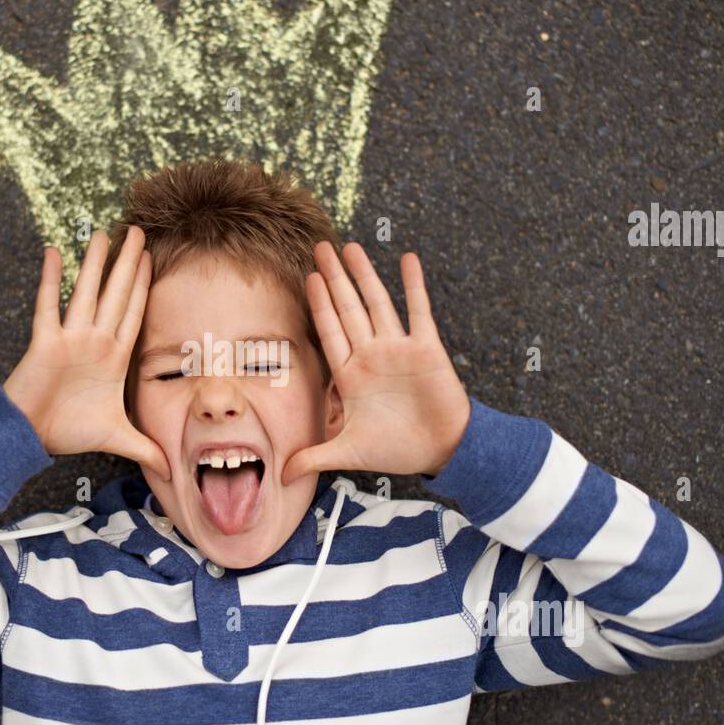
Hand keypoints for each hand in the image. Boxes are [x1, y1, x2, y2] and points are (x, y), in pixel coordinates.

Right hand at [3, 226, 170, 480]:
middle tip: (136, 230)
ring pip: (86, 292)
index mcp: (112, 357)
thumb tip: (171, 470)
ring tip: (103, 233)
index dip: (143, 287)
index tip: (152, 260)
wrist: (29, 436)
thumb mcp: (116, 437)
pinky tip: (54, 252)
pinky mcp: (44, 342)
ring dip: (94, 263)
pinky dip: (50, 279)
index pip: (133, 314)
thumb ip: (145, 448)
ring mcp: (70, 338)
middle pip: (115, 293)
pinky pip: (48, 305)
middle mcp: (94, 341)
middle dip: (127, 263)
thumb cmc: (67, 431)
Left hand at [281, 241, 470, 485]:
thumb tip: (282, 478)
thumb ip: (314, 457)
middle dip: (334, 278)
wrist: (441, 451)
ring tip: (352, 246)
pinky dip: (414, 286)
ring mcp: (399, 349)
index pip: (329, 331)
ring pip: (378, 303)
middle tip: (320, 247)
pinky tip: (407, 259)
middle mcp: (372, 355)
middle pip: (348, 308)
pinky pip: (419, 311)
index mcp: (351, 374)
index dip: (318, 304)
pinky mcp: (427, 349)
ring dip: (366, 275)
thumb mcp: (348, 453)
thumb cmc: (396, 450)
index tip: (306, 278)